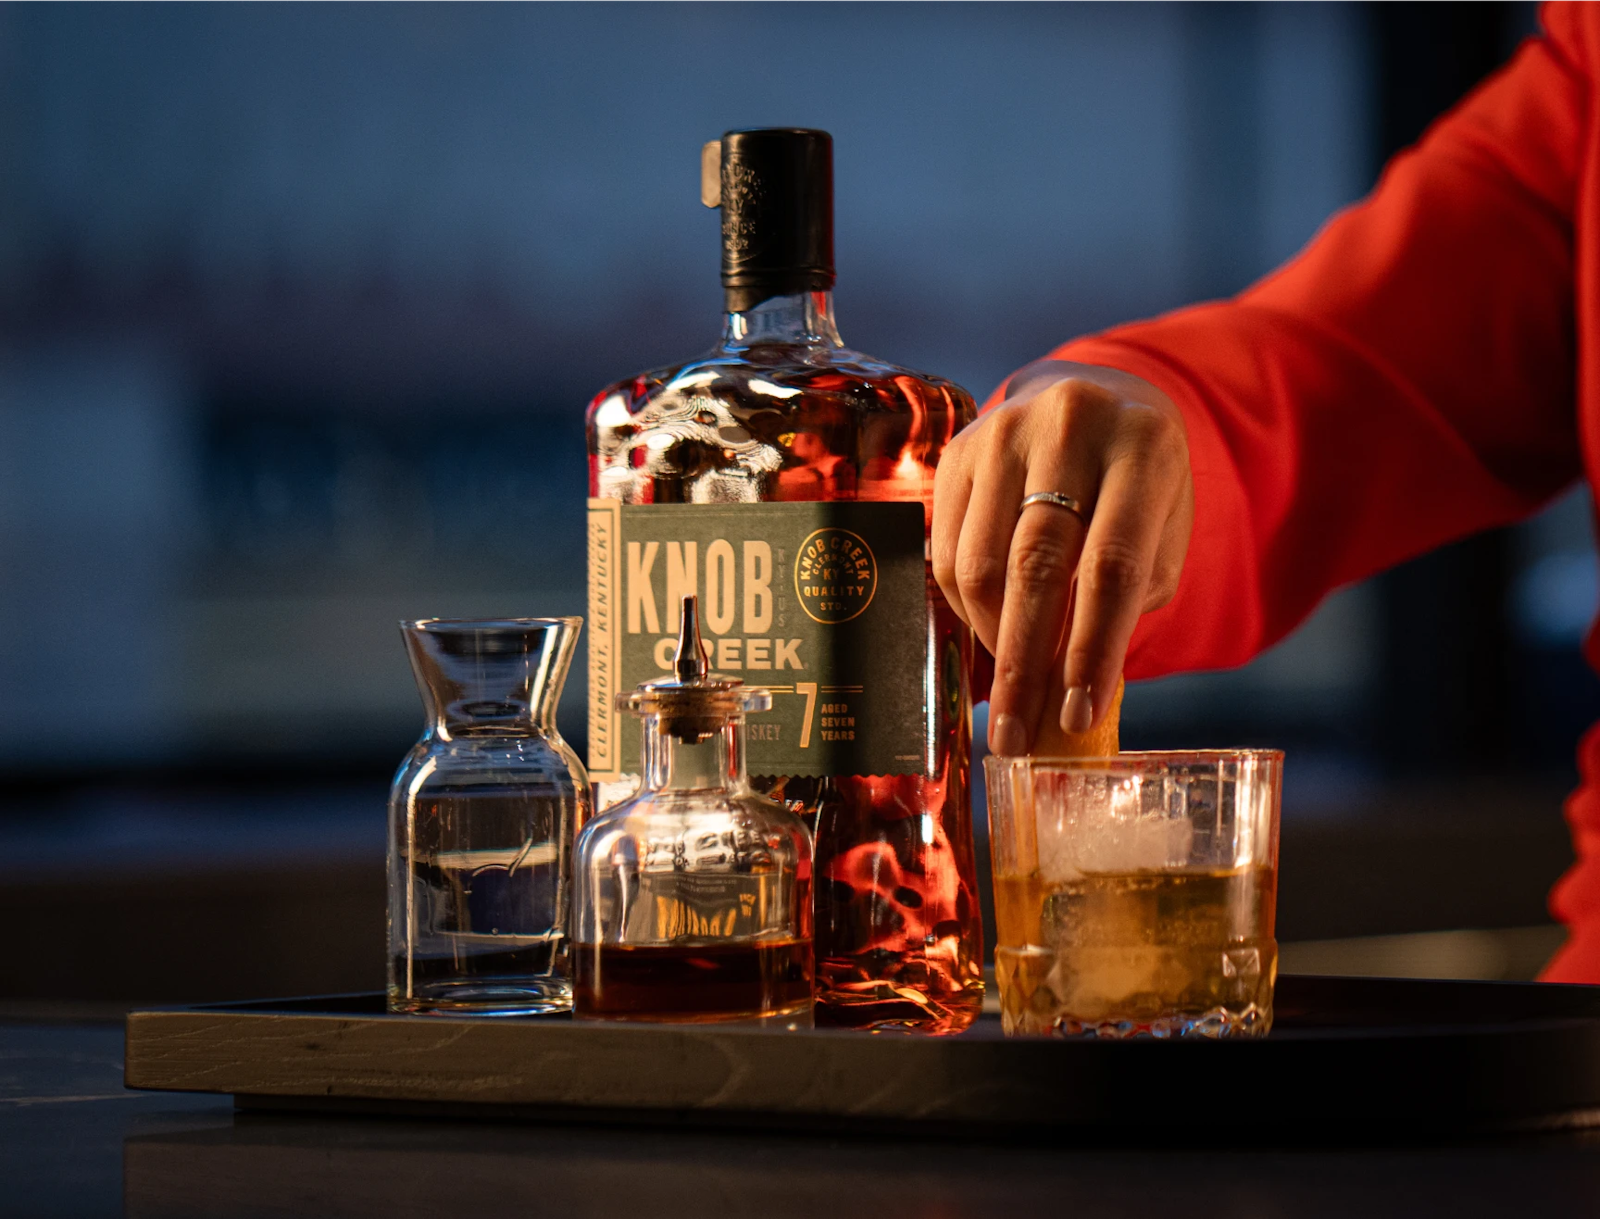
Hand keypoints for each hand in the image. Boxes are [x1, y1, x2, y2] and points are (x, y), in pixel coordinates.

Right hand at [932, 361, 1192, 754]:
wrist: (1095, 394)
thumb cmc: (1137, 486)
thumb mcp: (1163, 531)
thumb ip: (1127, 600)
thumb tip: (1071, 698)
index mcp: (1143, 448)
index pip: (1111, 566)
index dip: (1092, 649)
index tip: (1079, 716)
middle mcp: (1070, 427)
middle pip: (1036, 566)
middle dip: (1026, 663)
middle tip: (1017, 736)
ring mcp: (1004, 431)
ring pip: (979, 564)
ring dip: (994, 641)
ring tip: (1013, 684)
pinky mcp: (957, 449)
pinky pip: (947, 551)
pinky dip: (967, 609)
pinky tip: (993, 630)